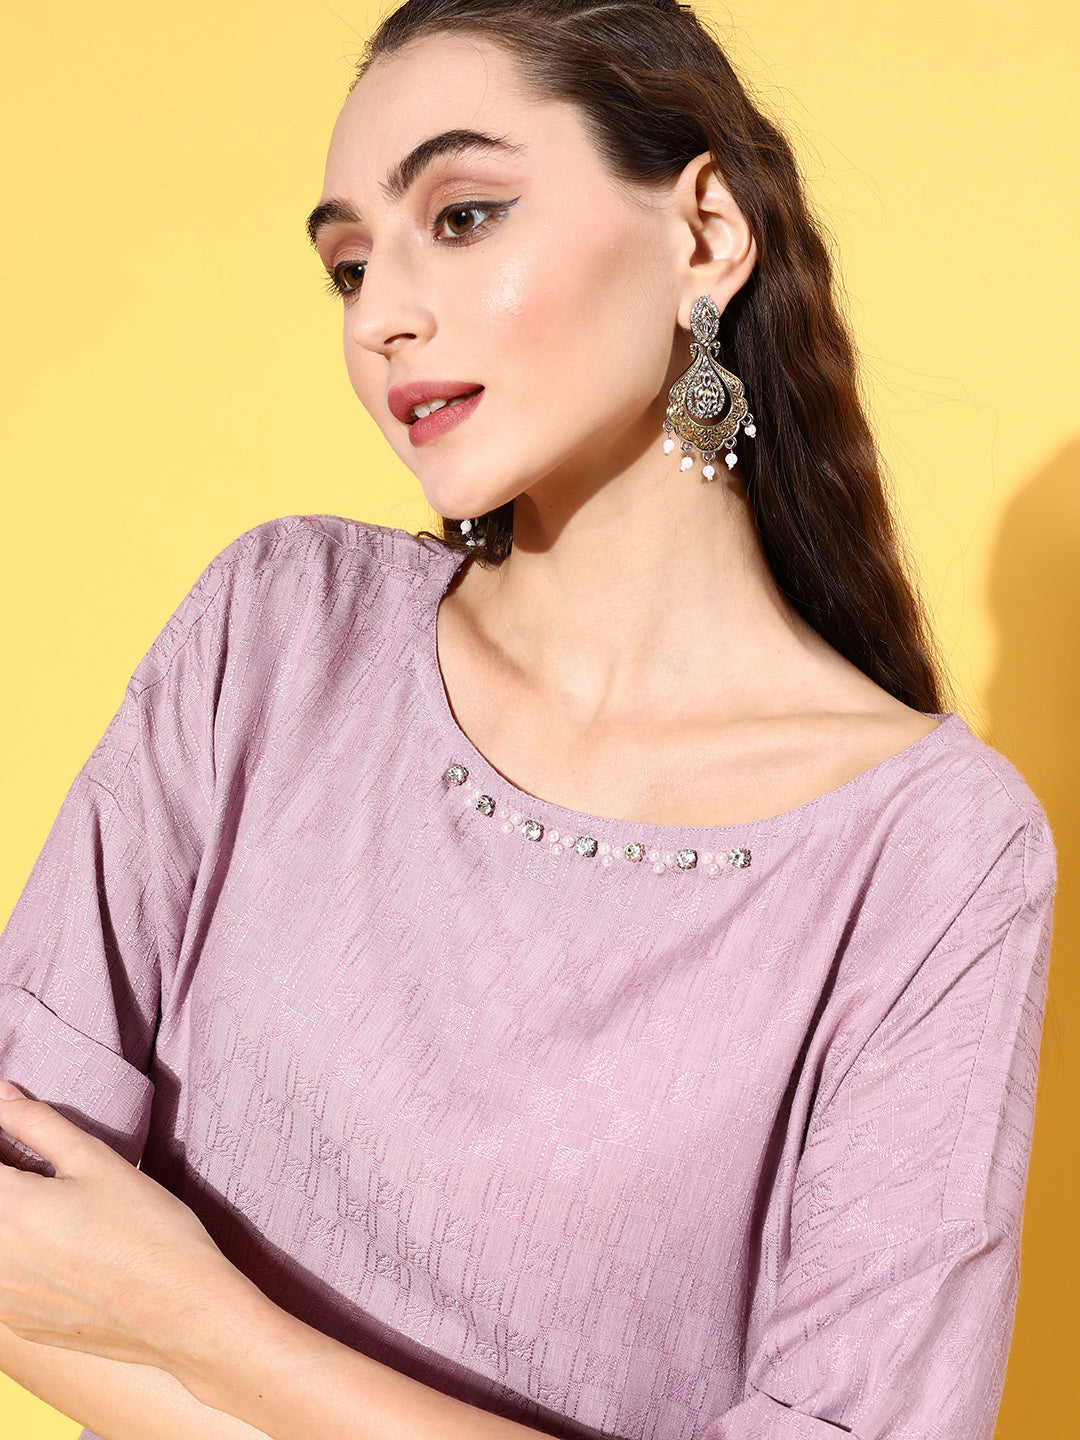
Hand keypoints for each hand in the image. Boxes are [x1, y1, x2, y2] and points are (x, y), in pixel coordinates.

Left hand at [0, 1079, 234, 1379]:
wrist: (182, 1311)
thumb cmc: (148, 1229)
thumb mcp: (96, 1161)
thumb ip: (36, 1123)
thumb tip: (0, 1094)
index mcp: (7, 1208)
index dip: (2, 1143)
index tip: (21, 1143)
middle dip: (10, 1179)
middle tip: (41, 1174)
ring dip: (14, 1218)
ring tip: (55, 1211)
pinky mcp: (13, 1324)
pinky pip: (1, 1280)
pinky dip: (17, 1256)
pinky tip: (59, 1249)